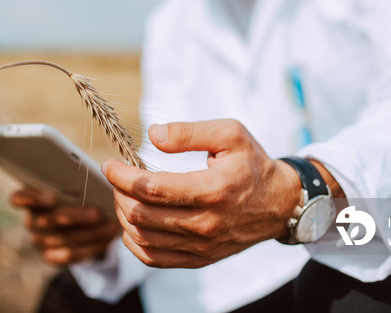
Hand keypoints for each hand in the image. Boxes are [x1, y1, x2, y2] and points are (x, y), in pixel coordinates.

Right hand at [11, 187, 119, 265]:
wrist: (77, 222)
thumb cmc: (76, 194)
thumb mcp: (75, 186)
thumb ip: (77, 183)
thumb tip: (100, 176)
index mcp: (31, 199)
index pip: (19, 198)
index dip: (32, 199)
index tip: (51, 197)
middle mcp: (32, 221)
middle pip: (47, 220)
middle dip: (75, 216)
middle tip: (98, 212)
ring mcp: (39, 240)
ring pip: (61, 240)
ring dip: (89, 234)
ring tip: (110, 227)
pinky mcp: (50, 256)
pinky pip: (68, 256)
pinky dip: (90, 248)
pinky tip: (106, 240)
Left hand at [102, 119, 301, 268]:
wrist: (280, 203)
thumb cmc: (252, 164)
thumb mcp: (229, 134)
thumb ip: (189, 132)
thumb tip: (152, 135)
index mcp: (212, 190)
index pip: (152, 188)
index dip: (122, 175)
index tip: (109, 164)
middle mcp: (206, 223)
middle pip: (142, 215)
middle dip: (119, 193)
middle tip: (116, 177)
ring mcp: (202, 246)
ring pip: (143, 238)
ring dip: (123, 215)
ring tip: (123, 195)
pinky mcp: (199, 259)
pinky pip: (154, 258)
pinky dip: (134, 242)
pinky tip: (132, 223)